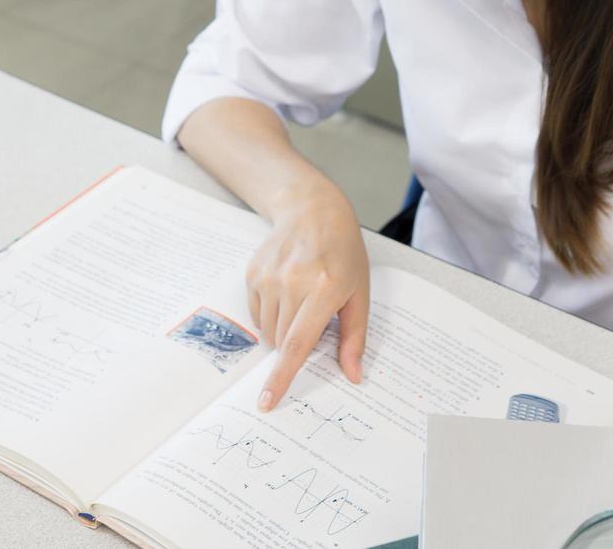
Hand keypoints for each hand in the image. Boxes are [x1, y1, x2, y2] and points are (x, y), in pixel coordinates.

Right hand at [247, 179, 369, 411]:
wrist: (312, 211)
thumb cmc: (343, 254)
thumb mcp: (359, 293)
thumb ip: (354, 337)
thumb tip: (353, 375)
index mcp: (323, 290)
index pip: (297, 344)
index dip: (282, 377)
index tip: (267, 401)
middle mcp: (292, 283)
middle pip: (282, 342)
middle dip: (294, 346)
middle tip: (312, 321)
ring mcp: (269, 277)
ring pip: (267, 331)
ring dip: (282, 331)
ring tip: (300, 302)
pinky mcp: (253, 274)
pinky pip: (256, 313)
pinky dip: (270, 314)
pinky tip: (286, 292)